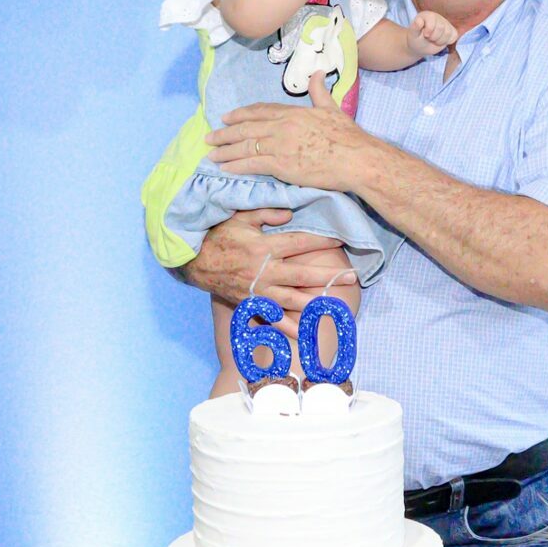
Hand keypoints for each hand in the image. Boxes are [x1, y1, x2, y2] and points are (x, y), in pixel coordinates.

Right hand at [182, 209, 353, 320]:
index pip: (299, 243)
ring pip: (293, 298)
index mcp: (263, 248)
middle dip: (328, 275)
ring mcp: (259, 291)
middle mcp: (264, 272)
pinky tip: (305, 333)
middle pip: (303, 274)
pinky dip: (288, 326)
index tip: (340, 239)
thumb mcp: (240, 217)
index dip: (321, 240)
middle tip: (352, 276)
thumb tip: (290, 213)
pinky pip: (272, 317)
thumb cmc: (219, 236)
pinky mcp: (252, 303)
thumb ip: (265, 213)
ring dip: (316, 302)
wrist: (195, 262)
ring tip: (336, 304)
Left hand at [207, 71, 381, 192]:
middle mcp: (281, 126)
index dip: (241, 114)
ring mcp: (279, 145)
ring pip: (245, 146)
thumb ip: (319, 91)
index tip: (226, 117)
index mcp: (292, 112)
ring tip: (211, 155)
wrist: (356, 158)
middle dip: (225, 133)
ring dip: (225, 151)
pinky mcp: (281, 165)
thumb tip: (317, 73)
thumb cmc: (348, 136)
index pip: (260, 110)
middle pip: (246, 128)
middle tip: (209, 138)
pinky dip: (236, 166)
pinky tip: (225, 168)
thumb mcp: (332, 108)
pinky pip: (252, 164)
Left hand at [407, 10, 456, 56]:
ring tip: (433, 40)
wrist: (420, 46)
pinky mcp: (451, 30)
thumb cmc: (416, 39)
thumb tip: (418, 21)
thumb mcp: (413, 35)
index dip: (429, 31)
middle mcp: (437, 17)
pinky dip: (447, 41)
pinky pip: (454, 36)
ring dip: (440, 41)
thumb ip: (414, 27)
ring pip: (448, 33)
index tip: (425, 35)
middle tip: (428, 38)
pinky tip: (440, 41)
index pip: (432, 22)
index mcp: (427, 15)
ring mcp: (445, 23)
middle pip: (441, 28)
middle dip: (434, 37)